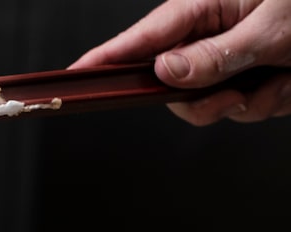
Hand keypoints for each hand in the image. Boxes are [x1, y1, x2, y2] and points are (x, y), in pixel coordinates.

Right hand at [69, 0, 290, 124]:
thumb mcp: (272, 27)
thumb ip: (216, 55)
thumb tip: (165, 73)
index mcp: (206, 6)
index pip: (141, 38)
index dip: (105, 58)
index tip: (74, 76)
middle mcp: (212, 34)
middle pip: (169, 85)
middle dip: (202, 101)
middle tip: (232, 96)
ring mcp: (230, 59)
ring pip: (207, 105)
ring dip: (246, 104)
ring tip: (279, 79)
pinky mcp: (251, 77)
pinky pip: (242, 109)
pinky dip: (270, 103)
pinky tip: (290, 82)